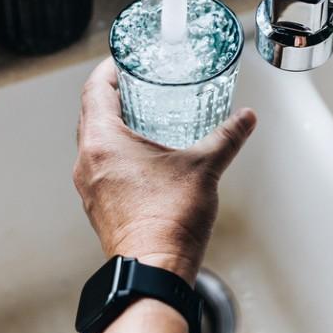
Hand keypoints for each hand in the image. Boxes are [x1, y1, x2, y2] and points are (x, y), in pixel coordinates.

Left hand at [74, 58, 256, 282]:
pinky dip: (116, 154)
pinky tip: (142, 158)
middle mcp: (87, 162)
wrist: (153, 273)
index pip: (94, 90)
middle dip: (113, 96)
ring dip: (113, 126)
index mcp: (102, 142)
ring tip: (141, 117)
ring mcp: (89, 187)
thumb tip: (245, 119)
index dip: (108, 69)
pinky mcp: (98, 207)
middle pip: (90, 115)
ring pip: (94, 143)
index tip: (123, 59)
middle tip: (137, 83)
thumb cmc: (169, 221)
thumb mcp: (203, 168)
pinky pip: (100, 168)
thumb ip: (226, 137)